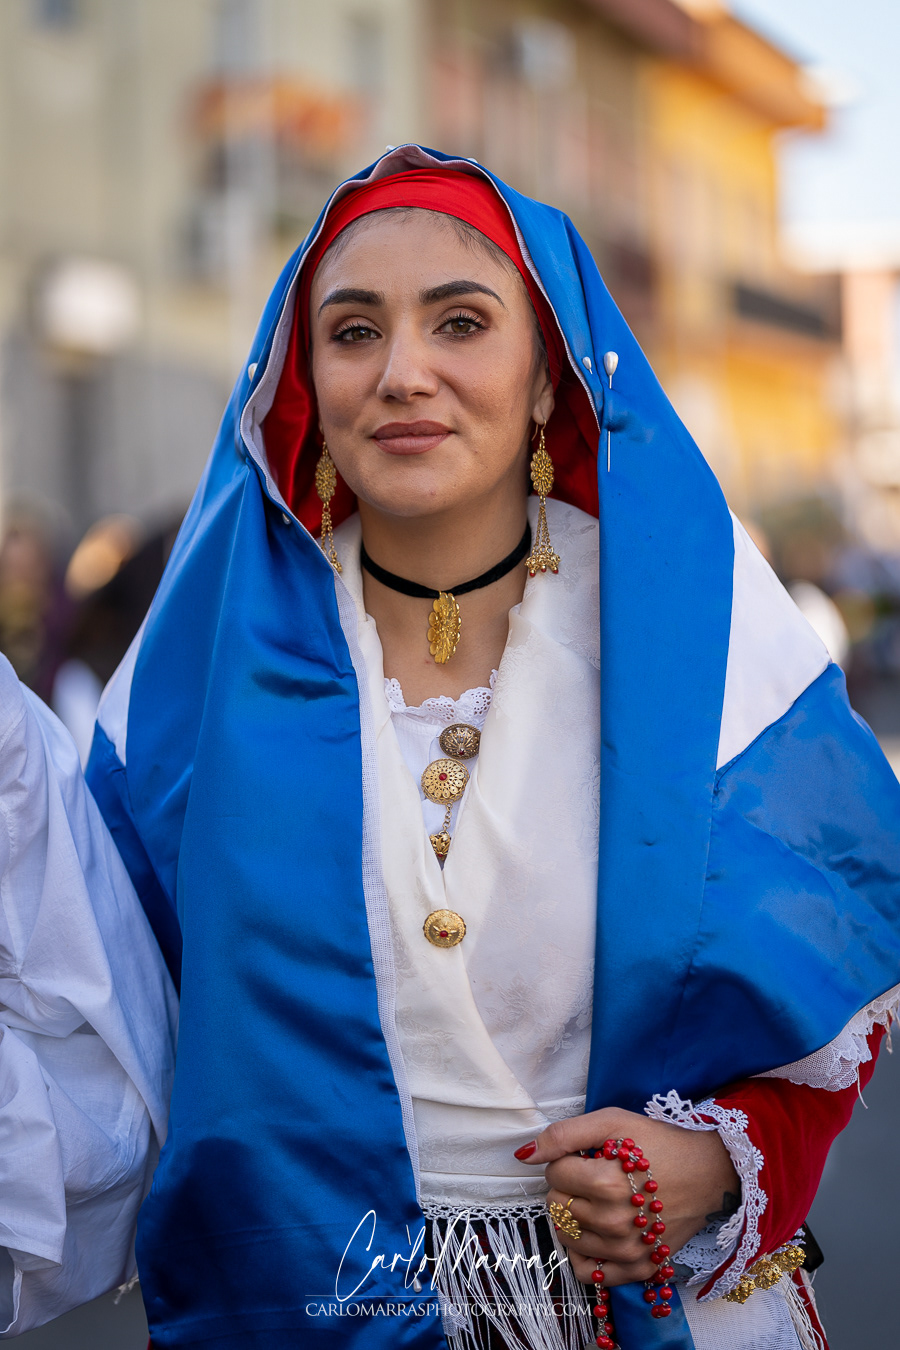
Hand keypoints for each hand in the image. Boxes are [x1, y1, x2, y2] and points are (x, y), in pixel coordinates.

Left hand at [516, 1106, 738, 1286]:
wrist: (706, 1173)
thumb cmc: (658, 1143)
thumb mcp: (612, 1121)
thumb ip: (564, 1135)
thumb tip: (524, 1155)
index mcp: (607, 1182)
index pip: (554, 1173)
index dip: (565, 1160)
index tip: (585, 1157)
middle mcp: (616, 1221)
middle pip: (557, 1205)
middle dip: (566, 1187)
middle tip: (592, 1178)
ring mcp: (627, 1250)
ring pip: (567, 1236)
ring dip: (572, 1216)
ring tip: (595, 1201)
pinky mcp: (639, 1268)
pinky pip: (589, 1273)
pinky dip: (582, 1253)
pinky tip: (593, 1233)